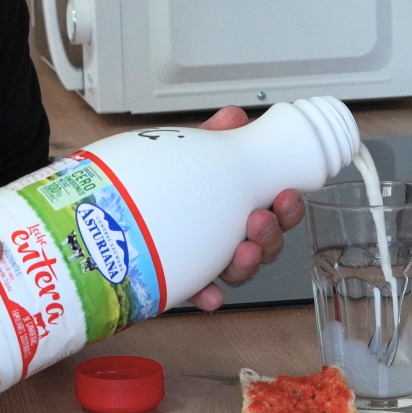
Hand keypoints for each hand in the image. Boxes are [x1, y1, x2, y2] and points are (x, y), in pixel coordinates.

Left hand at [185, 106, 306, 311]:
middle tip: (259, 220)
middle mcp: (231, 235)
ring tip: (241, 252)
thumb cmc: (170, 183)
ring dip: (248, 264)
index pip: (278, 210)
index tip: (286, 196)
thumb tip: (233, 116)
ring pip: (241, 270)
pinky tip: (210, 296)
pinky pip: (201, 294)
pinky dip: (209, 297)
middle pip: (267, 244)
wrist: (122, 212)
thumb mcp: (193, 155)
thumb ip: (214, 138)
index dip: (289, 207)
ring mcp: (210, 261)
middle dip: (271, 235)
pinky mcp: (186, 282)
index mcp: (241, 204)